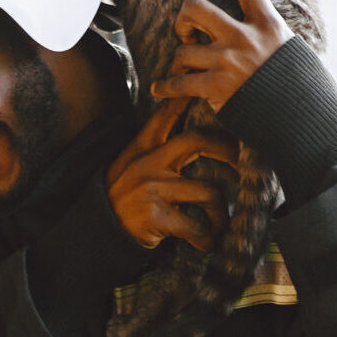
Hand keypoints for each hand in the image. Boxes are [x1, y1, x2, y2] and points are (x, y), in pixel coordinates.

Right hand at [104, 101, 238, 249]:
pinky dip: (204, 239)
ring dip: (220, 213)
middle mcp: (148, 162)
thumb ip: (154, 150)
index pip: (167, 114)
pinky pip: (195, 227)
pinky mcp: (155, 215)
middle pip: (198, 140)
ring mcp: (152, 188)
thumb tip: (190, 138)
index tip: (208, 93)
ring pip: (208, 191)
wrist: (96, 232)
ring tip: (219, 224)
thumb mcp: (129, 166)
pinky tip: (204, 243)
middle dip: (227, 149)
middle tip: (239, 162)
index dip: (189, 99)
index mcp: (142, 147)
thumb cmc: (120, 199)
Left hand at [149, 0, 293, 111]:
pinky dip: (165, 87)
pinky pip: (179, 82)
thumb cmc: (296, 85)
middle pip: (196, 7)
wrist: (298, 118)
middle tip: (186, 31)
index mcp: (267, 22)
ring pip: (184, 49)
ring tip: (182, 69)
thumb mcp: (290, 48)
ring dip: (179, 60)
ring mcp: (228, 61)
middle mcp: (245, 36)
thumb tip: (261, 21)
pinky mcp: (216, 87)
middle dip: (183, 17)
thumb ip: (269, 32)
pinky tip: (158, 89)